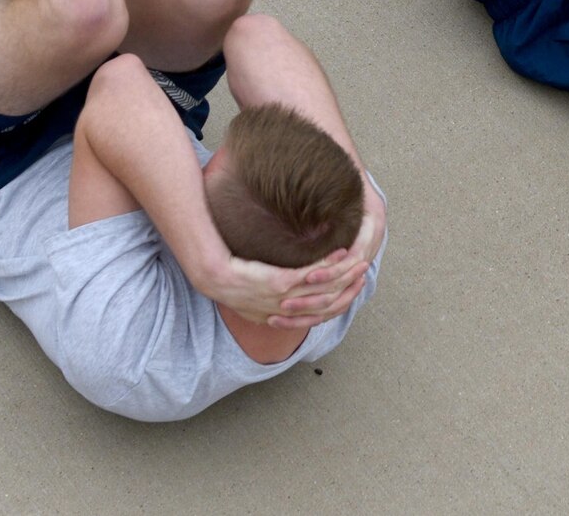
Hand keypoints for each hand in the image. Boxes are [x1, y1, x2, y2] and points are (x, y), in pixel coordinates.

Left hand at [203, 213, 378, 328]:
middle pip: (324, 306)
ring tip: (359, 261)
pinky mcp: (276, 283)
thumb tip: (281, 282)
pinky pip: (311, 275)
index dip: (336, 304)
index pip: (313, 317)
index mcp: (271, 316)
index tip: (351, 289)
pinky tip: (341, 252)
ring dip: (345, 275)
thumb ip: (267, 286)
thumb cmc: (224, 269)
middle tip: (363, 275)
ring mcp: (278, 299)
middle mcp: (278, 312)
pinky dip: (329, 264)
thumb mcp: (247, 283)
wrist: (205, 267)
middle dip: (348, 290)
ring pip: (322, 291)